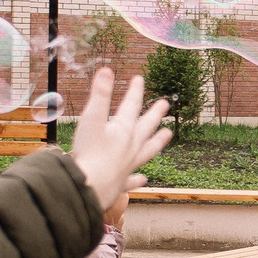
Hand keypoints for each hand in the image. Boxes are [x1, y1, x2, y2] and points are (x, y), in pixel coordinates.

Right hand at [67, 68, 172, 216]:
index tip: (140, 79)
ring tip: (167, 135)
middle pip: (146, 127)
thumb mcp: (91, 119)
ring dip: (158, 142)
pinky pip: (132, 180)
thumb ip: (99, 95)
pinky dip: (137, 179)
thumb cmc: (89, 153)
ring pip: (148, 151)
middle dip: (155, 114)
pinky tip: (143, 179)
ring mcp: (128, 166)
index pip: (131, 106)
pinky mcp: (120, 183)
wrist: (89, 187)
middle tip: (165, 104)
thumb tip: (106, 71)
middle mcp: (130, 148)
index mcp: (123, 130)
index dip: (135, 91)